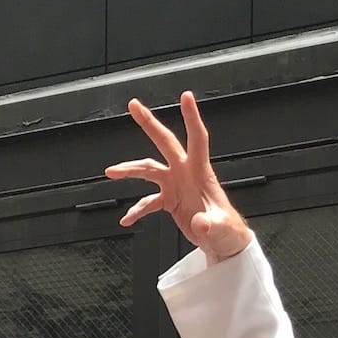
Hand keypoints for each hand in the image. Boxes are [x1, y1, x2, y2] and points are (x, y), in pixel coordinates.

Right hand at [107, 92, 254, 259]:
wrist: (222, 241)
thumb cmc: (227, 231)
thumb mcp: (220, 228)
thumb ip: (210, 224)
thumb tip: (200, 222)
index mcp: (201, 172)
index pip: (197, 138)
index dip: (192, 117)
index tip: (186, 97)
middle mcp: (185, 173)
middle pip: (165, 142)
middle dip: (149, 123)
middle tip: (134, 106)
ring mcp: (176, 184)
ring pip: (148, 169)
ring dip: (130, 170)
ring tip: (111, 172)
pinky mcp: (170, 199)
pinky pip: (148, 201)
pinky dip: (137, 210)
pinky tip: (127, 219)